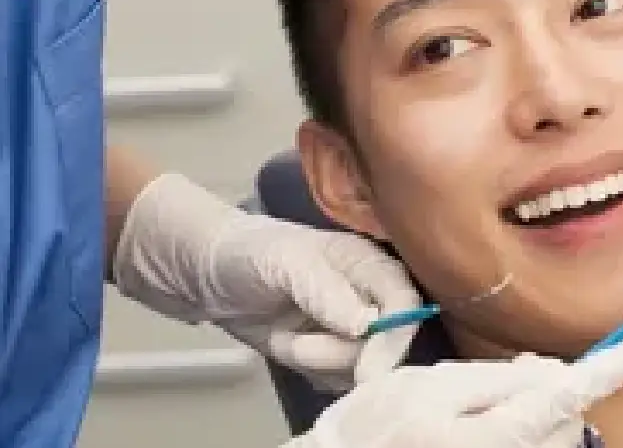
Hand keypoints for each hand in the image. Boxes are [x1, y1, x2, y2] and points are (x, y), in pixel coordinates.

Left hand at [112, 173, 421, 392]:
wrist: (207, 275)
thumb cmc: (247, 253)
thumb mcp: (286, 262)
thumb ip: (327, 290)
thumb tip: (366, 325)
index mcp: (369, 263)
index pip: (405, 301)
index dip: (394, 335)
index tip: (367, 365)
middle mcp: (369, 295)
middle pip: (388, 342)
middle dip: (341, 354)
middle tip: (298, 347)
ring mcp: (351, 326)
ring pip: (363, 365)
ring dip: (318, 363)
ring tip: (283, 339)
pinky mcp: (331, 353)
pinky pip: (339, 379)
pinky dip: (311, 373)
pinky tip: (286, 347)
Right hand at [288, 332, 622, 447]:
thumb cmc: (381, 426)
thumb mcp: (433, 387)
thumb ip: (499, 381)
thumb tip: (552, 374)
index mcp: (488, 432)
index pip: (565, 394)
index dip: (613, 368)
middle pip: (569, 419)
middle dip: (553, 393)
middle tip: (495, 390)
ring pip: (559, 438)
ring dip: (539, 418)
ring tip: (480, 417)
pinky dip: (530, 433)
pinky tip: (491, 432)